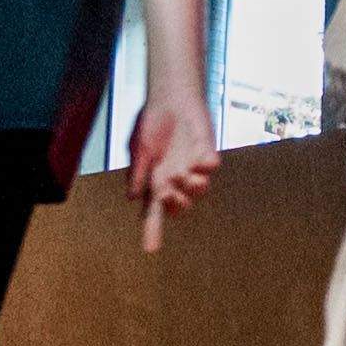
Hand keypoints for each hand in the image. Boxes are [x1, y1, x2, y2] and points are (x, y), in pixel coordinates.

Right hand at [128, 90, 217, 252]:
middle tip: (167, 192)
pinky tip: (199, 161)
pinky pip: (210, 166)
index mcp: (156, 180)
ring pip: (199, 191)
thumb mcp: (139, 148)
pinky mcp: (207, 151)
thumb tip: (134, 198)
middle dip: (176, 204)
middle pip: (180, 206)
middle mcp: (176, 178)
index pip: (153, 211)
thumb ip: (139, 172)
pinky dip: (206, 167)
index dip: (152, 230)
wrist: (170, 96)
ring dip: (191, 187)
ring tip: (181, 173)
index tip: (150, 250)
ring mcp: (193, 166)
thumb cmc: (151, 122)